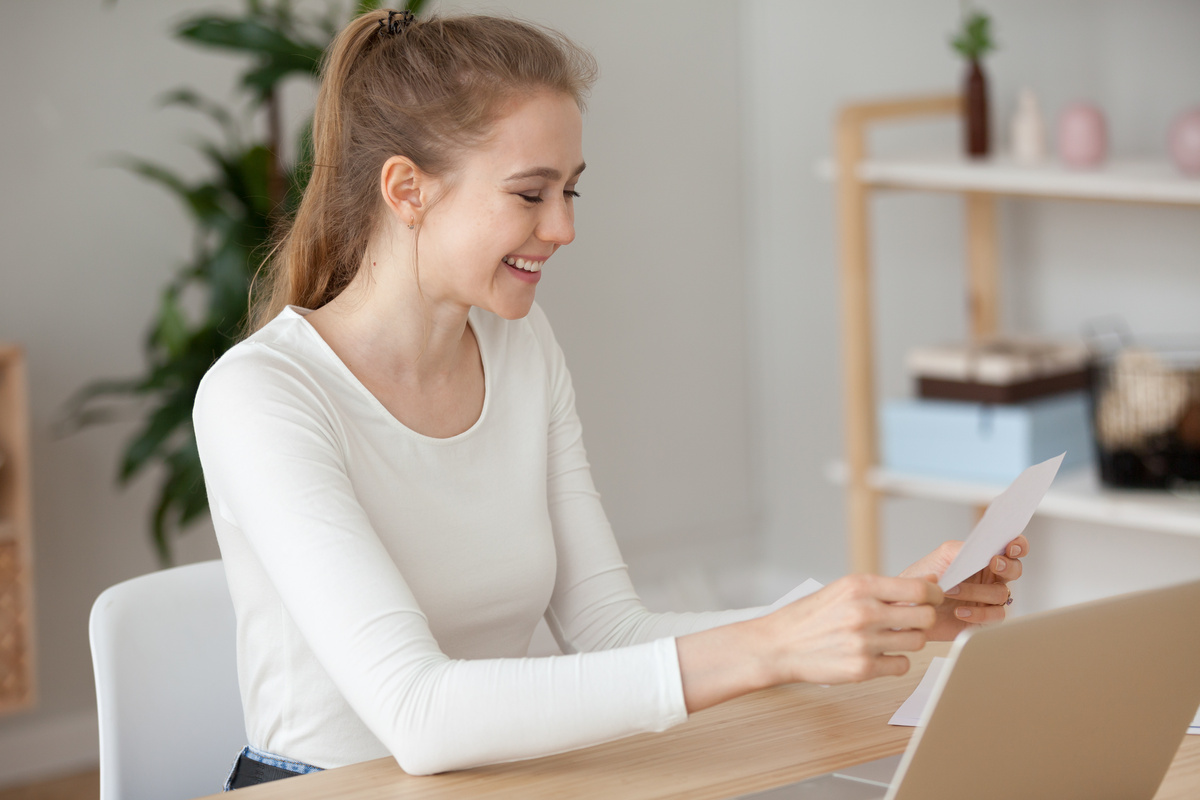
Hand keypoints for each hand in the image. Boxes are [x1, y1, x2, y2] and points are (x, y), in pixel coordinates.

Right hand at [758, 574, 942, 684]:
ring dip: (909, 640)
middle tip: (912, 620)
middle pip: (925, 617)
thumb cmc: (809, 616)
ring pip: (917, 642)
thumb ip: (882, 588)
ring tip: (890, 638)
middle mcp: (864, 612)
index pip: (919, 589)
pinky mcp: (862, 668)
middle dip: (924, 618)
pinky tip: (880, 654)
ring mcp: (864, 642)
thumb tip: (927, 582)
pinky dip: (896, 661)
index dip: (934, 594)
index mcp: (859, 586)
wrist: (778, 645)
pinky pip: (902, 665)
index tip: (932, 598)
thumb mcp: (842, 590)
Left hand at [898, 535, 1027, 640]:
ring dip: (977, 590)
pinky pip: (995, 616)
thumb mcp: (942, 555)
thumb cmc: (925, 576)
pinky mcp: (984, 618)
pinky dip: (978, 613)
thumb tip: (984, 549)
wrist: (908, 603)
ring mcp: (988, 598)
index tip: (1011, 546)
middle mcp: (990, 577)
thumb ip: (964, 549)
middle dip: (1007, 566)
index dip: (1018, 545)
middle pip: (1014, 570)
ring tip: (951, 590)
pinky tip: (960, 611)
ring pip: (1001, 593)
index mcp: (983, 558)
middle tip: (993, 563)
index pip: (1010, 548)